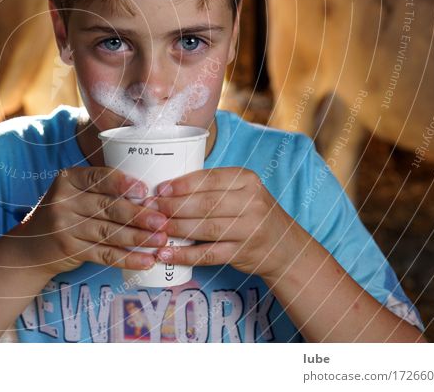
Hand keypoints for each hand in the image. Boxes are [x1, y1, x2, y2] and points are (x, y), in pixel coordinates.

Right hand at [10, 167, 170, 276]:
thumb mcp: (74, 192)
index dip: (122, 183)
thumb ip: (101, 188)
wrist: (32, 246)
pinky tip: (145, 260)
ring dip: (138, 237)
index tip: (145, 190)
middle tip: (163, 220)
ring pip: (108, 232)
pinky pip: (104, 254)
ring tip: (161, 239)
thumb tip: (148, 193)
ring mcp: (64, 226)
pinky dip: (127, 258)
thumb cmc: (65, 213)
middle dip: (139, 215)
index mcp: (68, 179)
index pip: (98, 177)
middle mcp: (63, 201)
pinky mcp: (70, 249)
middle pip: (107, 207)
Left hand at [150, 167, 310, 281]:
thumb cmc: (251, 212)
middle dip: (173, 207)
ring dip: (176, 229)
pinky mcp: (243, 253)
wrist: (283, 245)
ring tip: (154, 229)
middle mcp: (252, 202)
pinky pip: (208, 254)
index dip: (181, 185)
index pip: (209, 178)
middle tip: (150, 210)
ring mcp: (249, 229)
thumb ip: (212, 187)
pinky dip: (185, 255)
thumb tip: (166, 188)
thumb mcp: (240, 191)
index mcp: (247, 180)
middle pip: (204, 204)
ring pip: (205, 228)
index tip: (159, 190)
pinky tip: (167, 254)